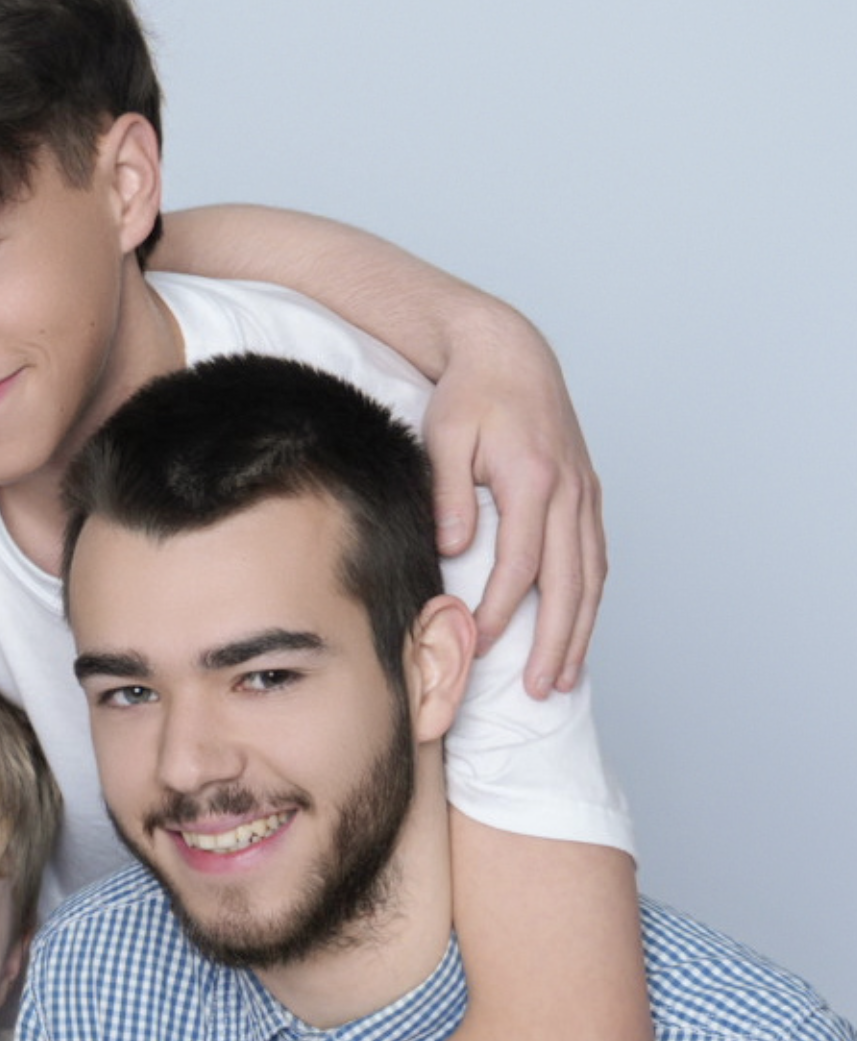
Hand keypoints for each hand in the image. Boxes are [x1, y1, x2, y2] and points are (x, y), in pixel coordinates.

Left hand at [423, 305, 604, 694]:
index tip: (483, 643)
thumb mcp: (445, 436)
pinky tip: (580, 625)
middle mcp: (570, 490)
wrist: (508, 351)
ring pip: (592, 574)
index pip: (522, 562)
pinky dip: (591, 595)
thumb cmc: (469, 394)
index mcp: (535, 479)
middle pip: (570, 581)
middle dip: (555, 641)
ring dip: (581, 629)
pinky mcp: (587, 491)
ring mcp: (585, 492)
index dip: (504, 610)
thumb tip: (452, 551)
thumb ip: (449, 494)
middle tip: (540, 689)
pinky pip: (596, 554)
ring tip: (565, 675)